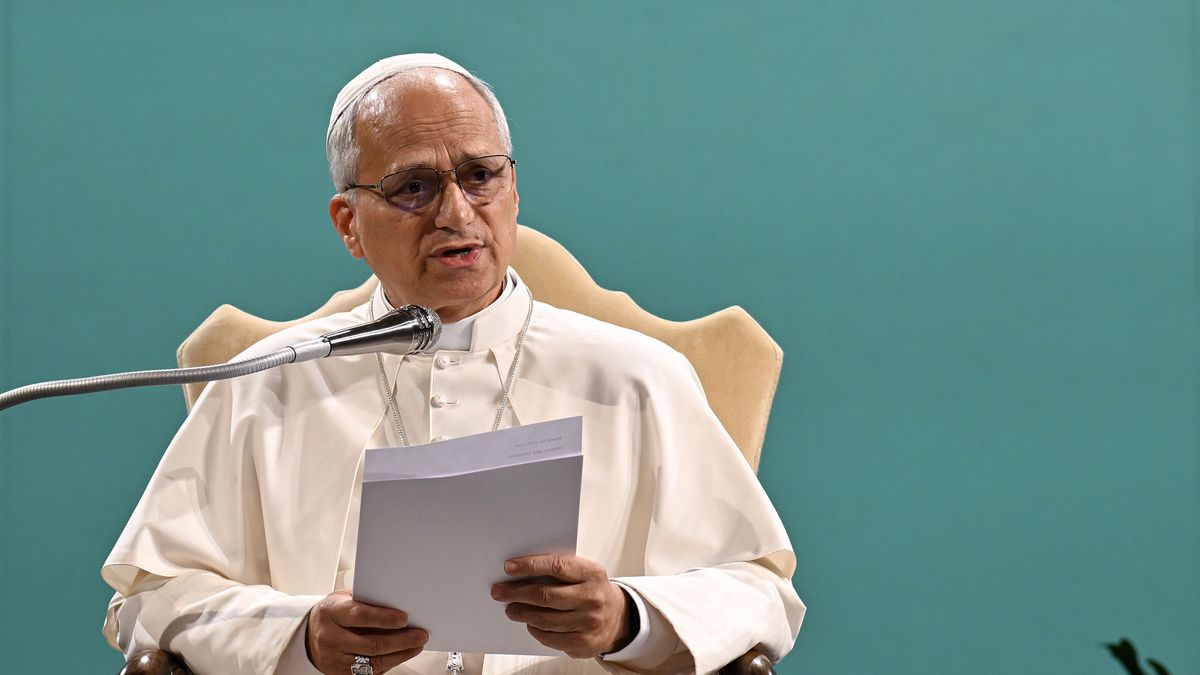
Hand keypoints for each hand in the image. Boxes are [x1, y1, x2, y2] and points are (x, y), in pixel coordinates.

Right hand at [305, 590, 427, 674]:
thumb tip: (398, 604)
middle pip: (370, 643)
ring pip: (372, 661)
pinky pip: (368, 672)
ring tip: (416, 645)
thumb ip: (366, 601)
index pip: (359, 616)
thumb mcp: (344, 599)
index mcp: (330, 613)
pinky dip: (389, 663)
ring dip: (399, 654)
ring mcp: (334, 659)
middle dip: (400, 640)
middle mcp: (329, 637)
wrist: (311, 635)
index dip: (384, 618)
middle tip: (420, 635)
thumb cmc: (334, 613)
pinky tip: (401, 655)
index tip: (404, 619)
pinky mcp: (340, 674)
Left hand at [491, 554, 633, 658]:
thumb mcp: (584, 573)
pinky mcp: (583, 643)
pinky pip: (550, 637)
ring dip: (522, 613)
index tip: (509, 567)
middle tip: (499, 591)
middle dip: (517, 593)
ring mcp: (589, 622)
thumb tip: (521, 571)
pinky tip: (529, 623)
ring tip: (511, 608)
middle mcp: (592, 598)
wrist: (618, 618)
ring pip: (544, 619)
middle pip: (546, 595)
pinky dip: (535, 630)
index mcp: (592, 573)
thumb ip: (560, 570)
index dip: (530, 566)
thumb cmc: (592, 590)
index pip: (557, 566)